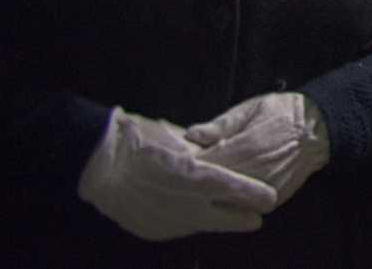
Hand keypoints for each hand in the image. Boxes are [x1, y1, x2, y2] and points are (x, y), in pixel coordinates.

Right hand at [77, 107, 276, 240]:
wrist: (100, 165)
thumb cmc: (142, 142)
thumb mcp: (179, 139)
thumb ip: (203, 152)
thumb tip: (219, 155)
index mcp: (198, 177)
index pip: (237, 191)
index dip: (255, 196)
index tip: (271, 199)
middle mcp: (187, 205)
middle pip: (227, 218)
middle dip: (243, 217)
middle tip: (258, 215)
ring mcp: (170, 222)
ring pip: (203, 224)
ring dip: (214, 217)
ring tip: (226, 211)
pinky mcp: (155, 231)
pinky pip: (180, 228)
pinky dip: (188, 219)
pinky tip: (189, 211)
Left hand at [185, 92, 331, 206]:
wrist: (318, 129)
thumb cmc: (282, 113)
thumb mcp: (251, 108)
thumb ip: (221, 124)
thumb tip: (191, 135)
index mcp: (248, 147)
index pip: (205, 164)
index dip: (187, 162)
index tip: (178, 156)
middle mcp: (256, 173)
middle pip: (213, 185)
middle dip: (198, 178)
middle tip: (187, 168)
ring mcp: (265, 190)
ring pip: (226, 199)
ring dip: (214, 190)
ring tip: (209, 176)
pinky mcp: (273, 200)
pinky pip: (243, 204)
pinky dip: (231, 197)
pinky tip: (228, 184)